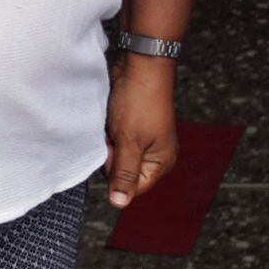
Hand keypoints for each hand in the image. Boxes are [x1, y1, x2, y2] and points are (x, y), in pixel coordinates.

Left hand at [106, 54, 178, 208]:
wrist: (138, 64)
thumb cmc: (140, 101)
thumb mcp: (129, 141)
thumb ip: (124, 174)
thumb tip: (119, 204)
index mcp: (161, 162)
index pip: (132, 188)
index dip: (118, 173)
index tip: (115, 152)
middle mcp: (153, 154)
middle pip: (122, 173)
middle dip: (112, 156)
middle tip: (114, 135)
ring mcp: (142, 139)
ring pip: (115, 155)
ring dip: (108, 142)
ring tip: (113, 124)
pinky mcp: (130, 125)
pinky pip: (113, 139)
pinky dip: (107, 131)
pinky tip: (110, 118)